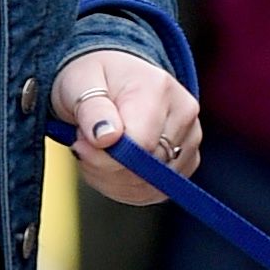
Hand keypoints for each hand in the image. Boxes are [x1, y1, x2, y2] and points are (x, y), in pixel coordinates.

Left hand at [51, 50, 201, 204]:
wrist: (110, 77)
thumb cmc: (92, 78)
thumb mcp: (79, 83)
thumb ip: (92, 109)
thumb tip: (106, 138)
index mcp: (159, 89)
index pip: (141, 145)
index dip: (106, 157)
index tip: (80, 143)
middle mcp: (184, 114)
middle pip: (148, 170)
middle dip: (105, 169)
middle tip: (83, 146)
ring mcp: (190, 139)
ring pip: (152, 187)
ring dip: (112, 182)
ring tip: (97, 153)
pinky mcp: (187, 161)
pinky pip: (156, 193)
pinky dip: (126, 189)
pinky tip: (109, 168)